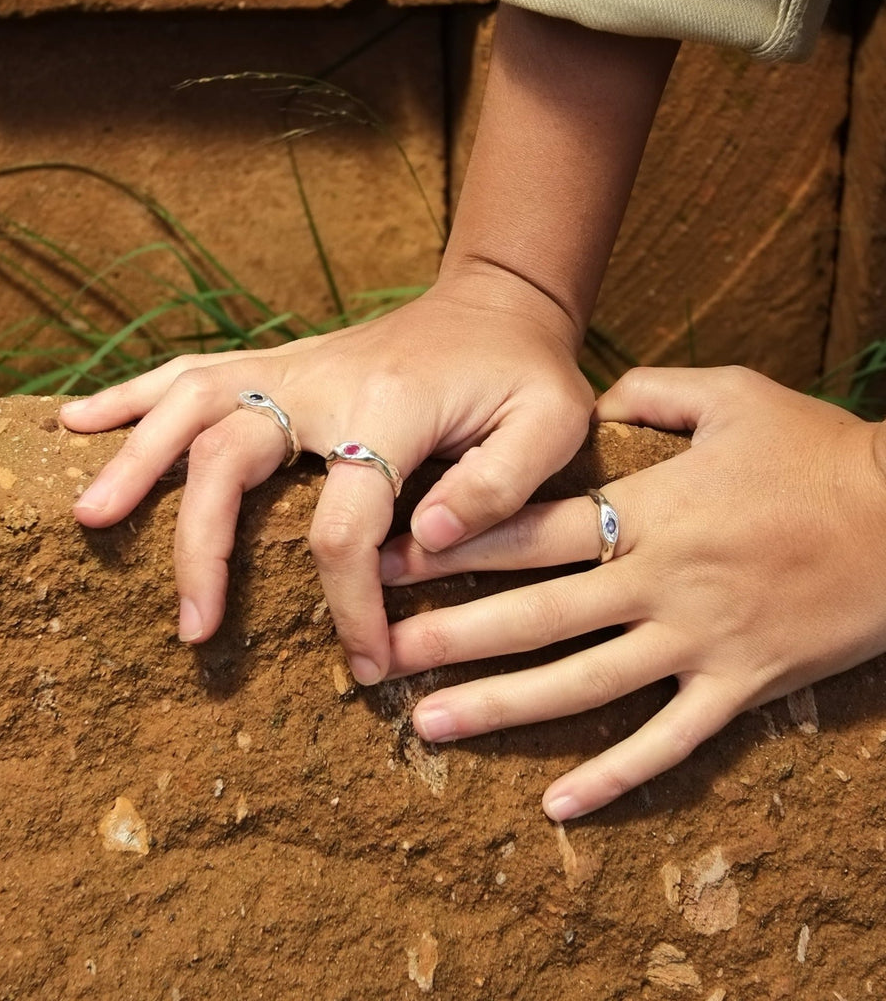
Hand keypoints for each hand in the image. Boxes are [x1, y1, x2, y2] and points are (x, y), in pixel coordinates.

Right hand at [60, 278, 593, 685]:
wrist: (496, 302)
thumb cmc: (525, 373)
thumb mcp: (552, 424)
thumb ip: (501, 485)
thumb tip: (426, 542)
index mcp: (390, 411)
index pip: (344, 527)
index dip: (350, 605)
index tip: (366, 664)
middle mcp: (322, 384)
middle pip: (230, 460)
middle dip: (201, 547)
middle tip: (191, 627)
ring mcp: (291, 368)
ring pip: (190, 406)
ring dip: (135, 461)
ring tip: (87, 516)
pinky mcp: (277, 364)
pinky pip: (189, 371)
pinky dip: (130, 396)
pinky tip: (77, 420)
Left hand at [379, 366, 885, 818]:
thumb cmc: (819, 452)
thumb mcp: (734, 396)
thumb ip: (651, 393)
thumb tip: (594, 396)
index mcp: (649, 511)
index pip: (529, 532)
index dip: (453, 546)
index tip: (391, 561)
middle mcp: (660, 582)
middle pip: (535, 617)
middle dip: (449, 635)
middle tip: (379, 654)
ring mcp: (698, 642)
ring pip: (583, 685)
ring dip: (502, 708)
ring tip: (430, 725)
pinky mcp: (740, 687)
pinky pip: (670, 744)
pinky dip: (615, 778)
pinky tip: (558, 806)